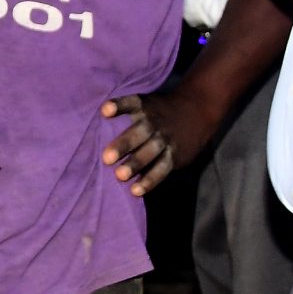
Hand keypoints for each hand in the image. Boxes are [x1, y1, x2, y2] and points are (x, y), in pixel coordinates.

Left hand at [100, 88, 217, 195]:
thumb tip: (94, 129)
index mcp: (144, 107)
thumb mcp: (145, 104)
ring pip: (151, 152)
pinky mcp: (175, 155)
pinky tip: (136, 190)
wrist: (198, 110)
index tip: (105, 110)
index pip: (131, 103)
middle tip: (106, 158)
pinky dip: (149, 180)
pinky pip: (162, 168)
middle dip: (123, 145)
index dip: (118, 105)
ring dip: (136, 164)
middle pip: (139, 133)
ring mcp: (165, 139)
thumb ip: (125, 112)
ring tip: (119, 176)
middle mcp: (154, 123)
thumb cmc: (159, 111)